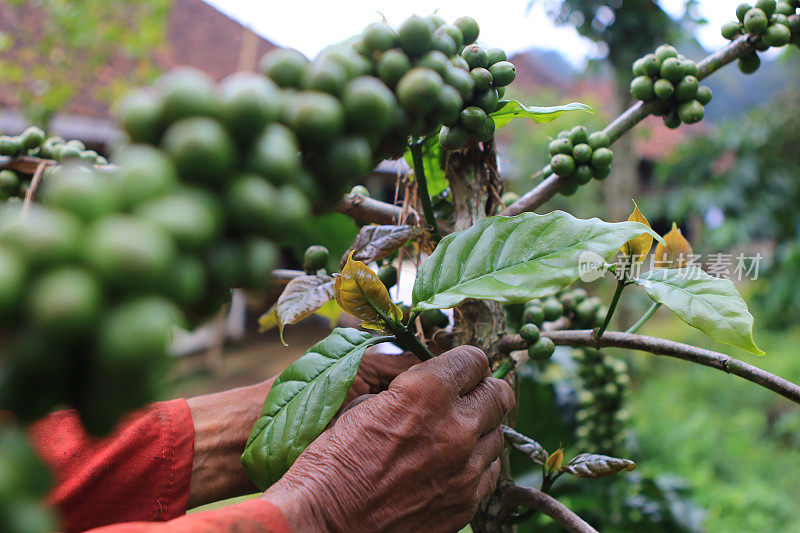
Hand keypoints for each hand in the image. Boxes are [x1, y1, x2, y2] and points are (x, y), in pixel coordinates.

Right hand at [265, 345, 514, 532]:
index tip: (458, 369)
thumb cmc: (334, 459)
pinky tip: (451, 464)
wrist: (325, 521)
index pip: (474, 360)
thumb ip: (411, 388)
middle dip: (484, 390)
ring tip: (453, 434)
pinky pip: (489, 472)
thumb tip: (434, 383)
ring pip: (497, 434)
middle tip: (469, 395)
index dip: (465, 362)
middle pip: (499, 394)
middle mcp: (456, 428)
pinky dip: (475, 463)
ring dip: (480, 428)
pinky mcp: (465, 503)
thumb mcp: (364, 402)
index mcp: (426, 392)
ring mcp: (465, 469)